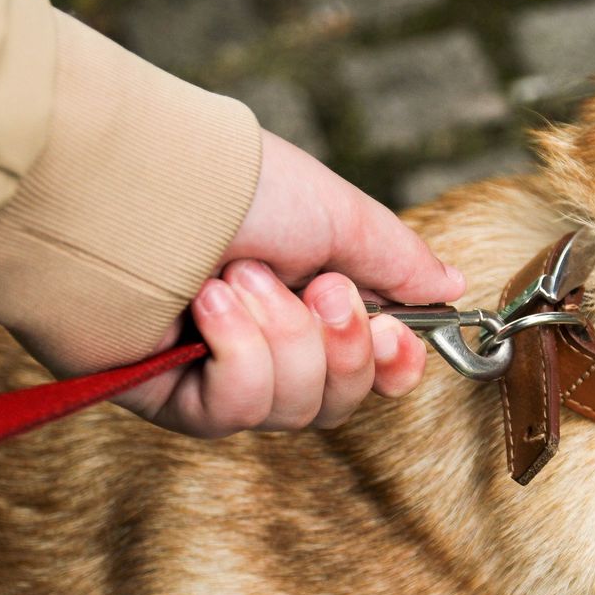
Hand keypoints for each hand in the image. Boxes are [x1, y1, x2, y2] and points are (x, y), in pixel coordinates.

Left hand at [115, 130, 464, 436]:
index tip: (396, 338)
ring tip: (239, 280)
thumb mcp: (342, 216)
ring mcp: (220, 373)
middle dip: (340, 346)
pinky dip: (234, 353)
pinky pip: (236, 411)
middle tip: (319, 289)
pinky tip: (207, 307)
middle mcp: (268, 342)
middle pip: (337, 399)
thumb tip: (452, 286)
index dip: (391, 367)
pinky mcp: (173, 397)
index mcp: (309, 301)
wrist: (141, 184)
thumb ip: (399, 261)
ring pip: (294, 409)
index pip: (368, 370)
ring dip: (280, 338)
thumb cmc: (237, 187)